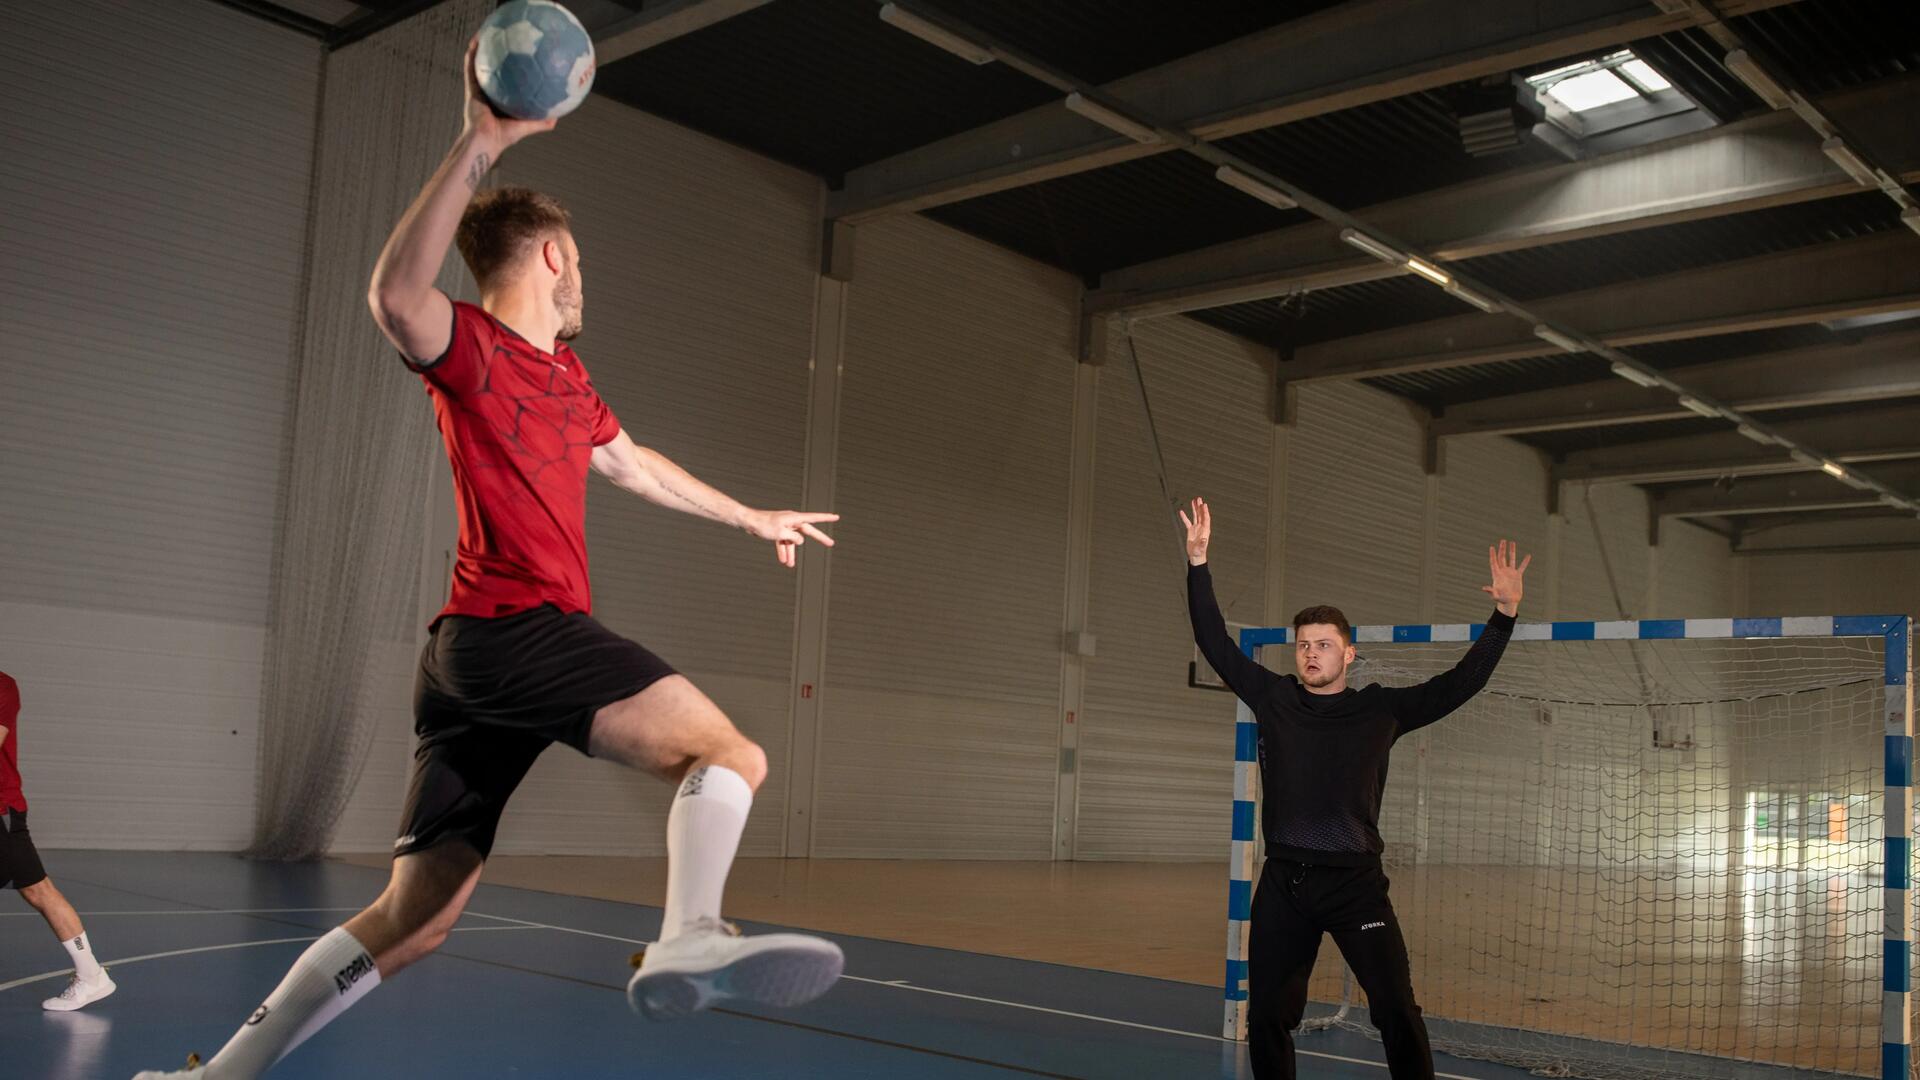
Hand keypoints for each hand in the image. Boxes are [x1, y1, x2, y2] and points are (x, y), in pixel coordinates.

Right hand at [461, 38, 556, 153]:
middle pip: (495, 69)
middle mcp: (490, 92)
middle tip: (508, 39)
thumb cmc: (504, 136)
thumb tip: (558, 117)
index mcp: (501, 100)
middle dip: (499, 54)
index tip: (523, 57)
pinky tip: (478, 40)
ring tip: (490, 31)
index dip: (515, 69)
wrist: (484, 140)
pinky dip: (473, 54)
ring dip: (484, 48)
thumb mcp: (527, 126)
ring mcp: (479, 88)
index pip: (509, 81)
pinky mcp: (471, 87)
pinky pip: (471, 66)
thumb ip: (542, 122)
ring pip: (481, 63)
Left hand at [746, 510, 838, 568]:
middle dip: (818, 539)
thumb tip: (800, 541)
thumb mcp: (781, 534)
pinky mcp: (778, 531)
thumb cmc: (764, 525)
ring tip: (789, 565)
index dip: (826, 518)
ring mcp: (785, 526)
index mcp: (795, 518)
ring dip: (791, 553)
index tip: (837, 517)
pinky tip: (782, 561)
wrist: (749, 522)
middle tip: (831, 544)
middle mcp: (792, 521)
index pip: (814, 518)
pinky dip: (783, 551)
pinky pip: (784, 542)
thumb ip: (794, 539)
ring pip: (793, 541)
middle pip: (808, 531)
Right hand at [1178, 497, 1210, 564]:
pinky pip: (1187, 522)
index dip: (1205, 511)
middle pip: (1201, 514)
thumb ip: (1203, 544)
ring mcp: (1196, 528)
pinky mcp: (1190, 530)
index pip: (1206, 518)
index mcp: (1205, 530)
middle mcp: (1201, 527)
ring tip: (1194, 501)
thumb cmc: (1199, 552)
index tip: (1204, 504)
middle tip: (1199, 499)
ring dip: (1195, 509)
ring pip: (1196, 516)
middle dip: (1200, 507)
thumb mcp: (1201, 548)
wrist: (1195, 555)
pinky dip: (1184, 517)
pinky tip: (1181, 512)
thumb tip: (1204, 539)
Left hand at [1482, 539, 1530, 616]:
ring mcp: (1510, 573)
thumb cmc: (1501, 599)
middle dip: (1502, 549)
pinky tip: (1528, 555)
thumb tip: (1483, 588)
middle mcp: (1503, 571)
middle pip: (1502, 558)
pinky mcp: (1518, 576)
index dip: (1493, 555)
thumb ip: (1490, 591)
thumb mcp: (1495, 595)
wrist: (1510, 602)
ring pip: (1511, 559)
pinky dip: (1525, 561)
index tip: (1492, 547)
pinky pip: (1522, 567)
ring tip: (1512, 542)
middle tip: (1502, 540)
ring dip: (1512, 551)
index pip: (1494, 562)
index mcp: (1497, 574)